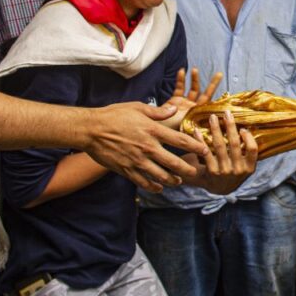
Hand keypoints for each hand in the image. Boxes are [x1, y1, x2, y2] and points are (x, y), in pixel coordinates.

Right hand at [83, 102, 210, 192]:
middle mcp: (147, 147)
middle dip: (188, 168)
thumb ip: (158, 111)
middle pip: (174, 162)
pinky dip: (153, 186)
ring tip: (179, 181)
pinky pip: (143, 182)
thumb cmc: (114, 115)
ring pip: (160, 176)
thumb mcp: (138, 107)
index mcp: (152, 130)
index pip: (180, 140)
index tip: (205, 149)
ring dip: (172, 180)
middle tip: (196, 171)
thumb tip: (174, 109)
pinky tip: (159, 187)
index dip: (195, 146)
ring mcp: (137, 160)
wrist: (91, 129)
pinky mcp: (126, 169)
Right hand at [158, 68, 221, 128]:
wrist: (155, 132)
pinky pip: (180, 89)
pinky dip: (181, 80)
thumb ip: (203, 124)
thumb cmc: (171, 134)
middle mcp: (194, 110)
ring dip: (195, 79)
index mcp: (200, 117)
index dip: (219, 101)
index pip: (212, 107)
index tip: (228, 93)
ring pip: (193, 90)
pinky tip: (181, 71)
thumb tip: (220, 122)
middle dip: (212, 85)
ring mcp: (185, 105)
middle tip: (220, 74)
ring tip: (195, 69)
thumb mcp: (189, 129)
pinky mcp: (175, 101)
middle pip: (206, 95)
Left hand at [184, 109, 258, 194]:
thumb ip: (246, 151)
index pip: (253, 149)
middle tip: (226, 113)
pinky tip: (197, 131)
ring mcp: (225, 172)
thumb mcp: (244, 165)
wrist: (219, 189)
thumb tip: (248, 125)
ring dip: (215, 129)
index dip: (248, 137)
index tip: (242, 127)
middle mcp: (238, 170)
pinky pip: (206, 152)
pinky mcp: (211, 172)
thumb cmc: (232, 170)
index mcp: (249, 167)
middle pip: (235, 144)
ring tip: (212, 117)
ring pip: (220, 146)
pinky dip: (201, 140)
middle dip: (230, 126)